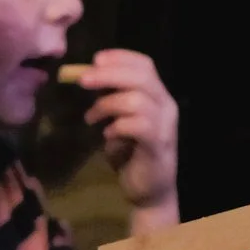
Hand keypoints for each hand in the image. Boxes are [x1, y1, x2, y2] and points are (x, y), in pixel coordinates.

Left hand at [75, 49, 179, 221]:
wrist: (149, 191)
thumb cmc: (132, 154)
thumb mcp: (118, 120)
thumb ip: (111, 100)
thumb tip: (89, 78)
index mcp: (158, 96)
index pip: (145, 65)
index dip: (121, 58)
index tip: (95, 60)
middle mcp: (166, 106)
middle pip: (141, 77)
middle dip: (109, 75)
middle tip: (83, 81)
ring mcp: (165, 126)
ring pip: (137, 100)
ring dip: (107, 105)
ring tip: (91, 118)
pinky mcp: (158, 145)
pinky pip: (138, 125)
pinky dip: (117, 126)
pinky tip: (106, 135)